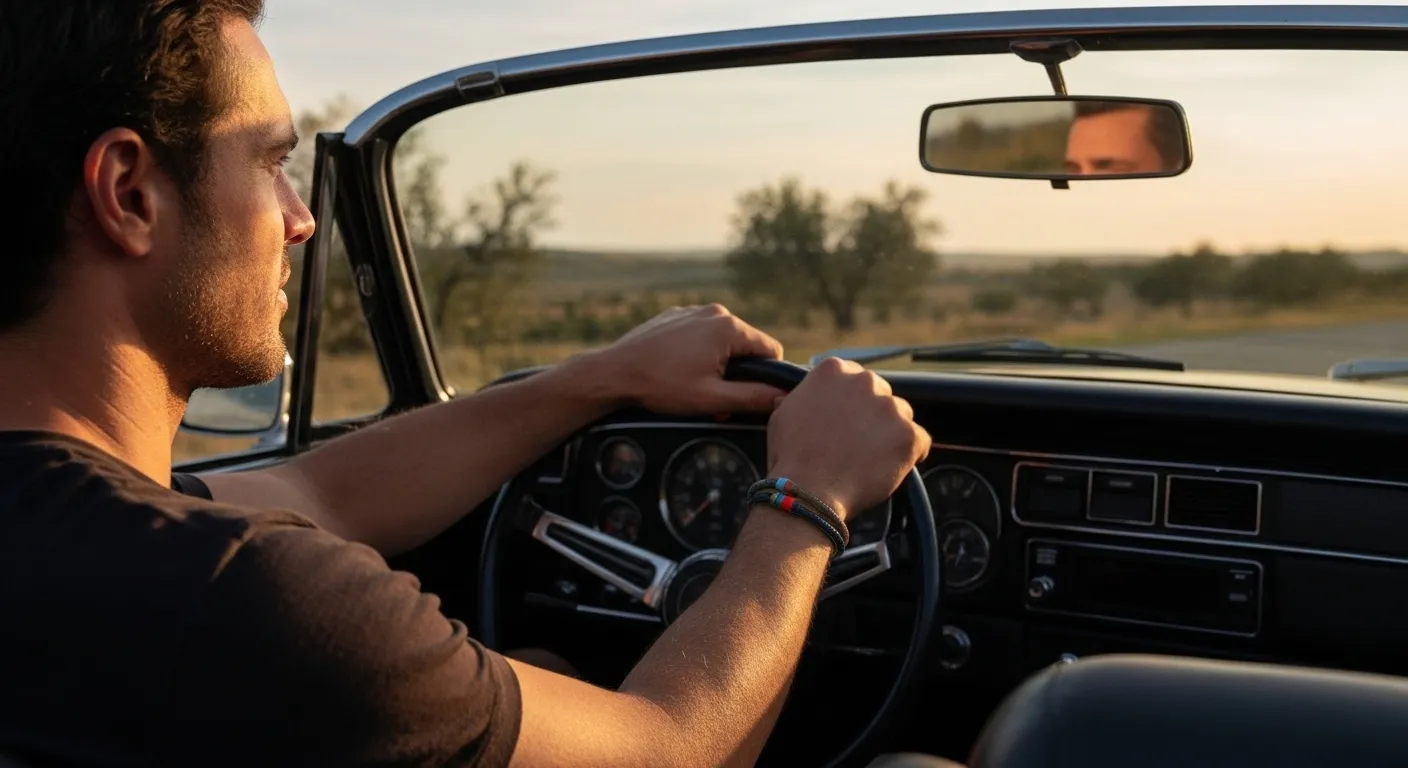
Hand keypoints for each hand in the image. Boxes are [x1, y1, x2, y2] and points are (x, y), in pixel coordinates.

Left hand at [596, 304, 787, 414]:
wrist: (614, 373)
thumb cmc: (662, 386)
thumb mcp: (712, 398)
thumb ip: (753, 397)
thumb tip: (783, 397)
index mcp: (729, 328)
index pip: (771, 350)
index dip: (766, 376)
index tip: (746, 395)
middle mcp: (714, 312)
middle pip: (745, 345)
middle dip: (737, 372)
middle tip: (715, 398)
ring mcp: (692, 310)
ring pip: (722, 340)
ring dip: (717, 363)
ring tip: (693, 384)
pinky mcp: (675, 315)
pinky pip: (700, 333)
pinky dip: (698, 351)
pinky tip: (678, 369)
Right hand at [765, 357, 930, 519]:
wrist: (808, 490)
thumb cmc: (792, 457)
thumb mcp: (783, 414)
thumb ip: (804, 398)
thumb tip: (807, 396)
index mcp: (833, 370)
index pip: (854, 377)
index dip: (852, 402)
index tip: (847, 420)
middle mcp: (864, 381)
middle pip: (881, 394)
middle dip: (873, 416)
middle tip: (857, 442)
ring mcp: (889, 407)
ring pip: (901, 417)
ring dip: (890, 434)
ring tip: (870, 459)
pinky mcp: (909, 435)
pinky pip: (920, 442)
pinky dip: (910, 455)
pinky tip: (889, 468)